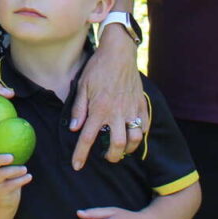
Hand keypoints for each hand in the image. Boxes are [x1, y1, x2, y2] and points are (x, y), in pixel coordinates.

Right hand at [0, 140, 30, 209]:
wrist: (4, 200)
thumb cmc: (6, 176)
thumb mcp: (4, 165)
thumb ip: (8, 152)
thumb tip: (22, 130)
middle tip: (12, 157)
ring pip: (0, 175)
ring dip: (14, 170)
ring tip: (25, 168)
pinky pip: (10, 185)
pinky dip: (21, 180)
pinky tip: (29, 176)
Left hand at [70, 29, 146, 166]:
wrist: (119, 52)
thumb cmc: (98, 68)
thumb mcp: (82, 86)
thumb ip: (78, 110)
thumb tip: (73, 129)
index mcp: (99, 110)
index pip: (88, 139)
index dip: (80, 155)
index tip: (77, 166)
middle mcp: (116, 113)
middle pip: (116, 146)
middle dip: (111, 157)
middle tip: (106, 157)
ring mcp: (131, 109)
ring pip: (134, 139)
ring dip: (127, 148)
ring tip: (121, 149)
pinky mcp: (141, 104)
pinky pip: (144, 125)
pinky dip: (139, 134)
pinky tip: (133, 134)